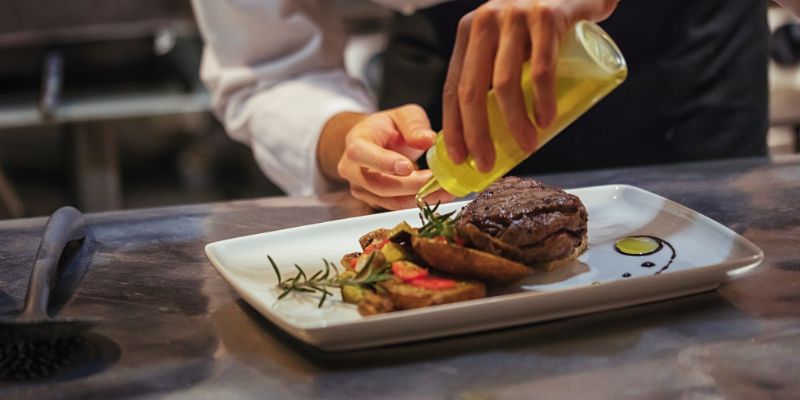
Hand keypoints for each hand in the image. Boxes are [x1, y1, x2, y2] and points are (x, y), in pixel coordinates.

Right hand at [320, 105, 453, 209]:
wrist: (375, 143)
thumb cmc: (388, 127)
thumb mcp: (404, 115)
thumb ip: (414, 125)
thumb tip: (428, 140)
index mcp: (355, 141)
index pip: (361, 153)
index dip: (383, 162)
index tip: (408, 167)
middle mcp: (352, 169)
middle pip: (378, 184)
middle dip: (411, 185)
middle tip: (439, 180)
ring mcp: (362, 189)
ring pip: (390, 201)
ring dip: (421, 197)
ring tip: (447, 189)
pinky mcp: (375, 201)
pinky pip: (398, 205)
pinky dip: (420, 201)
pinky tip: (440, 193)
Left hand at [442, 0, 617, 171]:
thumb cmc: (542, 22)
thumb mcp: (508, 40)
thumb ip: (496, 72)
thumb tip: (489, 133)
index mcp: (469, 32)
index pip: (453, 86)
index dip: (454, 127)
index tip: (460, 158)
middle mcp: (485, 22)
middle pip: (472, 90)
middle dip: (477, 134)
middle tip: (488, 164)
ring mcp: (514, 17)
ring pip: (504, 83)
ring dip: (514, 123)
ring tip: (527, 146)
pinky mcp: (547, 16)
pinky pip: (541, 67)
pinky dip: (542, 99)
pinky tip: (546, 119)